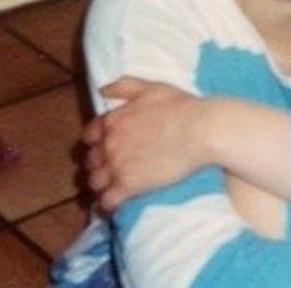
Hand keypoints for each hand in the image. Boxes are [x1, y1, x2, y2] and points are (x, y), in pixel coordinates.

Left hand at [83, 77, 209, 210]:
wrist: (201, 130)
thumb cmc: (180, 106)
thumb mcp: (150, 87)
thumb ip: (123, 86)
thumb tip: (102, 91)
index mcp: (112, 120)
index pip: (89, 136)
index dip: (96, 143)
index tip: (106, 148)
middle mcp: (109, 143)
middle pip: (91, 161)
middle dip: (98, 165)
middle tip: (112, 170)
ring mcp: (117, 165)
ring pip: (94, 182)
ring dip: (102, 185)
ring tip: (113, 188)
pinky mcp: (128, 185)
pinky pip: (107, 201)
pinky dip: (109, 203)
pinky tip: (117, 203)